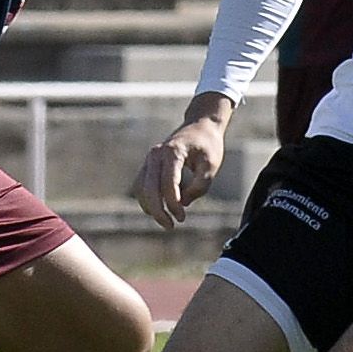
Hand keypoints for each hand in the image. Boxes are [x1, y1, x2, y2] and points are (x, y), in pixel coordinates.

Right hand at [134, 106, 229, 228]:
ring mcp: (149, 159)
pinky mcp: (148, 165)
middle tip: (171, 226)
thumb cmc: (208, 145)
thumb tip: (183, 203)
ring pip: (141, 189)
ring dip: (151, 208)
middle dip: (158, 211)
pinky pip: (141, 186)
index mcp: (173, 152)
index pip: (168, 183)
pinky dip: (147, 200)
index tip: (182, 217)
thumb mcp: (211, 165)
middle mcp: (156, 155)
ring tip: (167, 221)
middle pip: (149, 188)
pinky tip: (160, 211)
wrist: (200, 126)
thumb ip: (200, 186)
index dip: (173, 204)